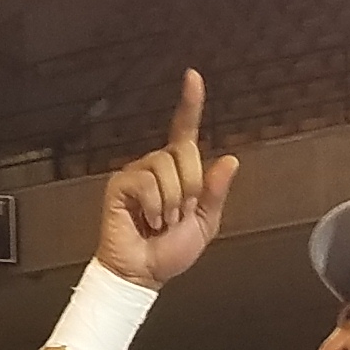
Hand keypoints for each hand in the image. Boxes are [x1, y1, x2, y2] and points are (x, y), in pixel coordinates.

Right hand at [93, 69, 240, 289]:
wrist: (143, 274)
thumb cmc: (168, 251)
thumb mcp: (205, 224)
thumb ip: (216, 193)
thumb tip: (229, 160)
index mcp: (178, 171)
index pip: (184, 130)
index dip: (190, 103)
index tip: (193, 76)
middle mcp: (156, 165)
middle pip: (184, 153)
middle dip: (191, 189)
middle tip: (179, 215)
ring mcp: (136, 173)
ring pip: (166, 168)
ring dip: (172, 202)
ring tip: (162, 221)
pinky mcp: (120, 185)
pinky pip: (147, 183)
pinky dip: (154, 207)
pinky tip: (147, 221)